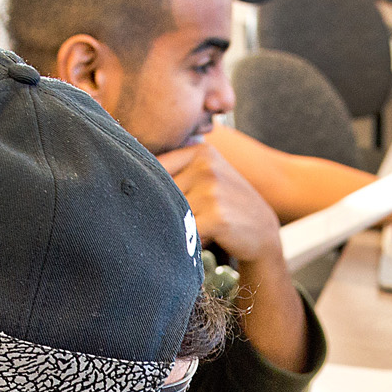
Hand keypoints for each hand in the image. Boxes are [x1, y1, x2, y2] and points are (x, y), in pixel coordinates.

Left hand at [160, 142, 283, 269]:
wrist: (263, 231)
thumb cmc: (227, 205)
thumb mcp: (208, 176)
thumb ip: (176, 170)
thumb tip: (128, 174)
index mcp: (201, 152)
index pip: (155, 166)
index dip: (148, 187)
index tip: (150, 200)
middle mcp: (207, 166)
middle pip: (161, 191)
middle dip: (166, 209)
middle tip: (184, 219)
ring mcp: (212, 190)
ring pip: (170, 212)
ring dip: (177, 225)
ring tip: (197, 227)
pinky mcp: (216, 216)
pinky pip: (183, 230)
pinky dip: (187, 239)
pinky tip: (204, 237)